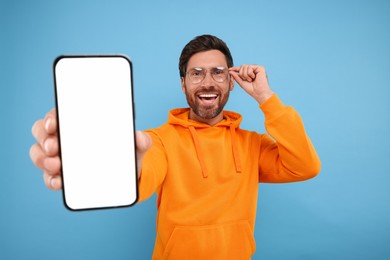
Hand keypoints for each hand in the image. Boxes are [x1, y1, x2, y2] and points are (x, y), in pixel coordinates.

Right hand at [30, 109, 152, 189]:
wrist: (128, 174)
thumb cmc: (126, 152)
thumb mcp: (135, 146)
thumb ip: (141, 141)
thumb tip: (140, 137)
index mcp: (80, 124)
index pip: (59, 115)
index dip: (52, 117)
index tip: (54, 124)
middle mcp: (66, 138)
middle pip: (43, 133)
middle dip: (44, 139)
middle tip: (54, 147)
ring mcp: (61, 157)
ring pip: (40, 154)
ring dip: (43, 159)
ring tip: (56, 165)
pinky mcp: (62, 175)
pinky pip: (49, 176)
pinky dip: (50, 179)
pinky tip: (58, 181)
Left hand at [229, 65, 273, 104]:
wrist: (259, 93)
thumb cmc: (252, 90)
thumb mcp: (241, 83)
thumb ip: (236, 77)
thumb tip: (230, 71)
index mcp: (249, 73)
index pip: (241, 69)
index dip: (235, 68)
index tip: (229, 69)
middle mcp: (253, 70)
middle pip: (242, 66)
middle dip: (242, 74)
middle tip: (247, 80)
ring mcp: (256, 68)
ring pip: (245, 66)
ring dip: (245, 75)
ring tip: (250, 80)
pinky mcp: (260, 67)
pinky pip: (249, 67)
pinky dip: (250, 74)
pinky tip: (254, 77)